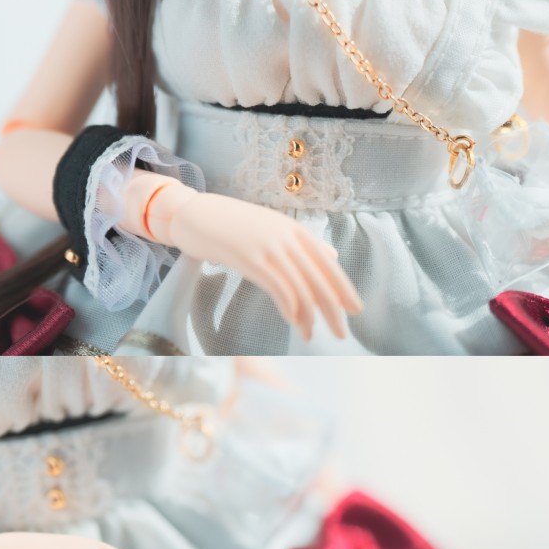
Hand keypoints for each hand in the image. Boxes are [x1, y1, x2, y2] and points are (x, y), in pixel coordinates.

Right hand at [164, 191, 362, 341]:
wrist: (193, 213)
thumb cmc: (231, 224)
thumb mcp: (271, 227)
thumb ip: (301, 242)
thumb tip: (332, 255)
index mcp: (293, 228)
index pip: (327, 261)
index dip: (343, 286)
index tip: (355, 309)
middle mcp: (285, 236)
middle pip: (318, 277)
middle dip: (333, 307)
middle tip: (343, 332)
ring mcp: (267, 245)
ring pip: (300, 285)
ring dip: (310, 315)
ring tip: (313, 335)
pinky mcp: (249, 257)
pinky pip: (277, 286)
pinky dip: (289, 307)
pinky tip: (294, 322)